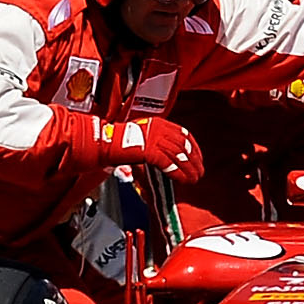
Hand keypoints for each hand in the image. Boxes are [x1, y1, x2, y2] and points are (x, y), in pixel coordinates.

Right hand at [90, 117, 205, 183]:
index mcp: (158, 123)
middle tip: (200, 172)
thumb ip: (156, 143)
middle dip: (194, 161)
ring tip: (194, 179)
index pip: (184, 134)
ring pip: (179, 155)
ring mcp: (154, 138)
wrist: (104, 143)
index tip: (198, 158)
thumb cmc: (118, 142)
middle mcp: (159, 128)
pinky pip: (169, 163)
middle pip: (184, 145)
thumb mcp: (141, 137)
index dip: (194, 148)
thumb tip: (169, 157)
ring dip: (189, 169)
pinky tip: (183, 180)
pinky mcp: (149, 150)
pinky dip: (178, 173)